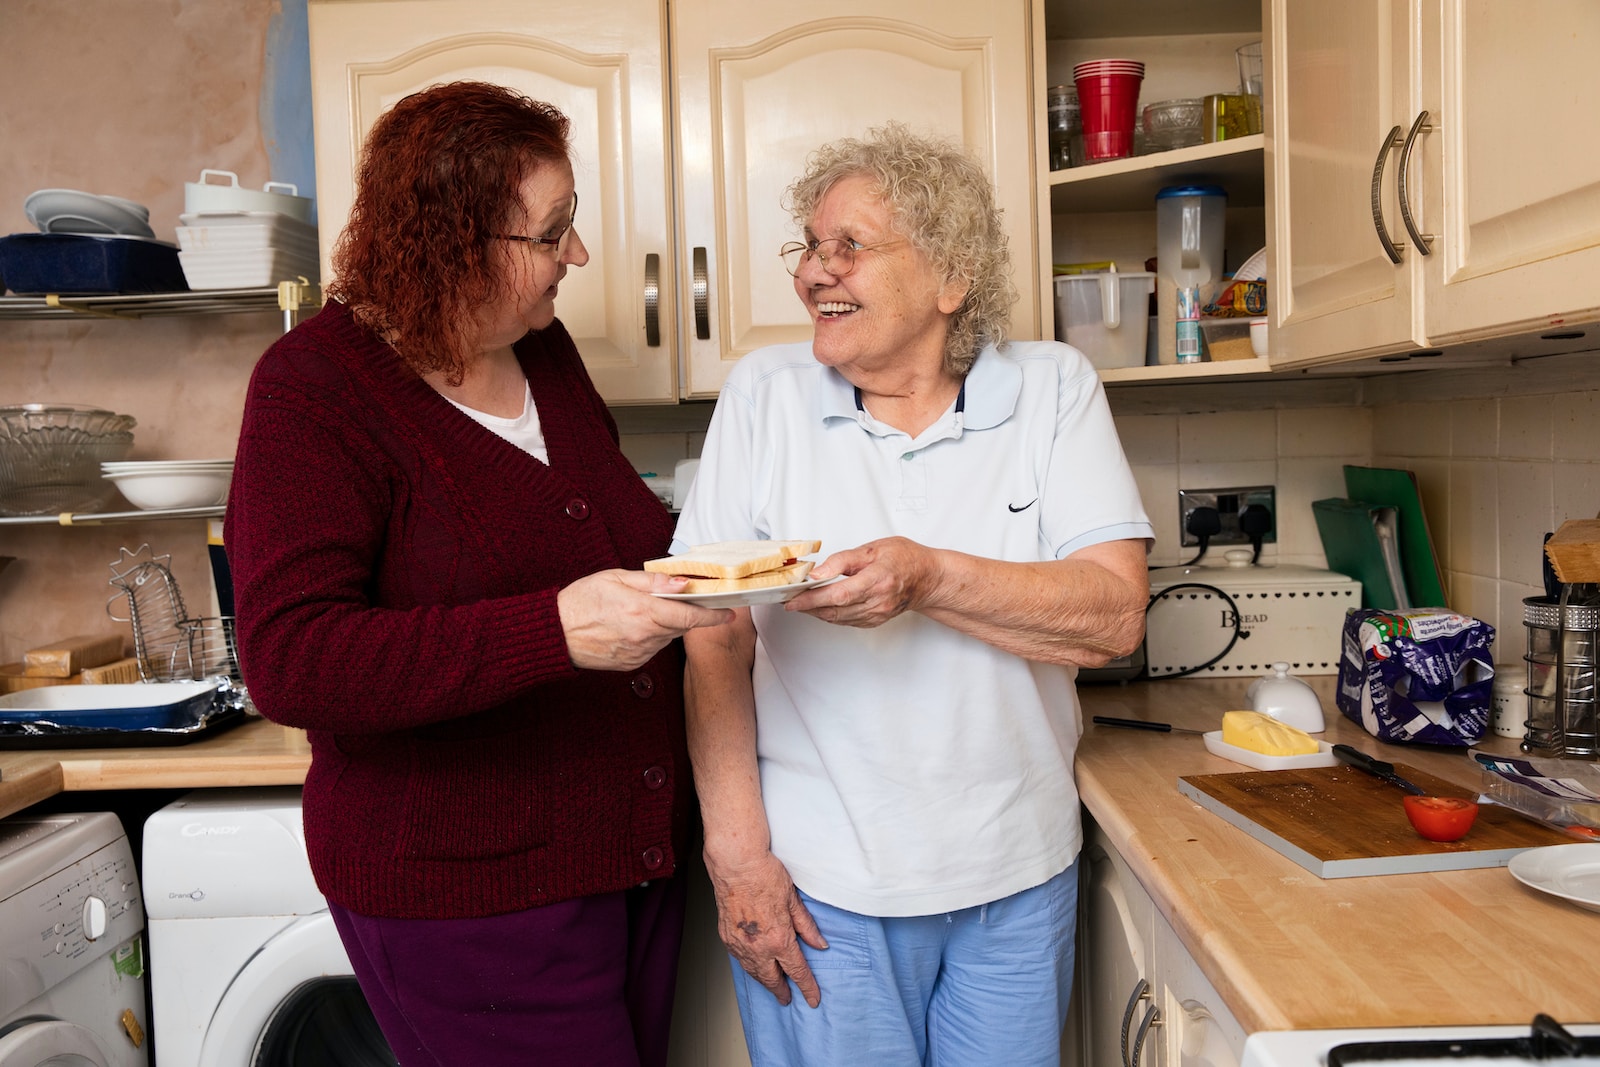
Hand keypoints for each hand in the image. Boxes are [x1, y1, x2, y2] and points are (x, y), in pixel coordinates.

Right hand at [558, 569, 732, 670]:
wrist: (554, 633)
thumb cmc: (579, 602)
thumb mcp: (616, 578)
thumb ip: (652, 581)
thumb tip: (681, 582)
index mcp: (642, 612)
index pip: (690, 615)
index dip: (713, 615)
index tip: (728, 612)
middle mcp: (644, 636)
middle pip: (681, 625)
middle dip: (685, 612)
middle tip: (674, 599)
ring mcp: (639, 653)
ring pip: (668, 637)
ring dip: (665, 624)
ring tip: (641, 611)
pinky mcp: (633, 664)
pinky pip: (653, 648)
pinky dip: (651, 636)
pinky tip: (632, 626)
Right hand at [705, 847, 827, 1006]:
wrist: (736, 864)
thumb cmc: (764, 875)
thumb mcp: (794, 900)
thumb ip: (806, 926)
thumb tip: (819, 943)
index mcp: (779, 938)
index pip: (797, 971)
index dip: (807, 987)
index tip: (813, 998)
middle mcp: (758, 946)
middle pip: (772, 978)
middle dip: (781, 991)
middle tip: (787, 997)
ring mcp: (740, 943)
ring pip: (754, 971)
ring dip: (764, 980)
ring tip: (772, 984)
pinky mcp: (726, 936)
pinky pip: (740, 959)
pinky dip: (749, 966)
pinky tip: (754, 965)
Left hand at [785, 537, 932, 627]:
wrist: (927, 578)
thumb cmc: (904, 559)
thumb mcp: (872, 549)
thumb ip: (842, 560)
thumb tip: (818, 573)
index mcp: (878, 579)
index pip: (839, 594)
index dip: (812, 599)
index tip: (793, 599)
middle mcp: (878, 601)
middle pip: (835, 609)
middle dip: (808, 606)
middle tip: (789, 600)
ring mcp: (877, 614)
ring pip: (838, 618)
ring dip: (816, 612)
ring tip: (800, 602)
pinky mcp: (875, 620)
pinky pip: (846, 621)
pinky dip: (831, 615)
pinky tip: (821, 607)